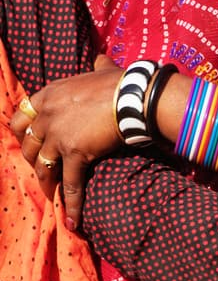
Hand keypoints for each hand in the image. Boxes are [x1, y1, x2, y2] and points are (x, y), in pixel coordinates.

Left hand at [10, 55, 124, 228]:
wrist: (133, 96)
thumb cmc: (121, 82)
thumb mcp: (101, 69)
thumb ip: (96, 67)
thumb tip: (101, 60)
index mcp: (48, 95)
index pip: (21, 118)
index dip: (23, 135)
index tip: (30, 145)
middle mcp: (47, 116)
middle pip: (29, 145)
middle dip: (34, 162)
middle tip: (44, 172)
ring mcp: (58, 136)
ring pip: (44, 167)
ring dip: (47, 184)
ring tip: (53, 197)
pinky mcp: (74, 154)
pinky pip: (70, 183)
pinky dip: (71, 204)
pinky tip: (73, 221)